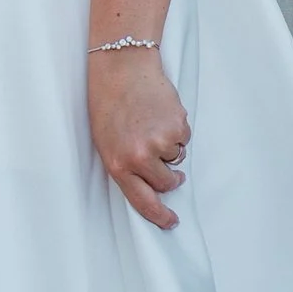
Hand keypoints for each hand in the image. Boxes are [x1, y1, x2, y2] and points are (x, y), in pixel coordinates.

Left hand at [89, 47, 189, 228]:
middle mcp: (139, 157)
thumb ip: (127, 167)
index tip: (171, 221)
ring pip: (177, 158)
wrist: (123, 70)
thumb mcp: (108, 143)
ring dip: (170, 145)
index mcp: (118, 165)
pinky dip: (177, 128)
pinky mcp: (177, 125)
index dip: (160, 215)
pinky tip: (161, 113)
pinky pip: (184, 138)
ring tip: (152, 122)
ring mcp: (160, 142)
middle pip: (166, 182)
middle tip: (160, 157)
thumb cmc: (110, 105)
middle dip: (168, 175)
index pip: (143, 202)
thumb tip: (152, 186)